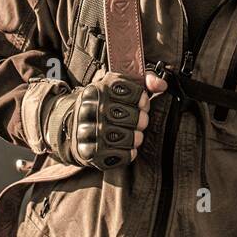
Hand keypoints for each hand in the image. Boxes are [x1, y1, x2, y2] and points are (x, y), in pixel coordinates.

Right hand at [50, 69, 166, 168]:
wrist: (74, 125)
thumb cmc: (104, 104)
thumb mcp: (119, 86)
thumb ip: (143, 81)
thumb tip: (161, 85)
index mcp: (99, 89)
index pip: (132, 92)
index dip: (143, 100)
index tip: (142, 104)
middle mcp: (90, 108)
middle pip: (130, 116)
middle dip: (141, 120)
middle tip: (139, 122)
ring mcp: (86, 131)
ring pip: (125, 137)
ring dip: (135, 138)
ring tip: (133, 135)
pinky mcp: (88, 151)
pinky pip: (118, 155)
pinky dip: (127, 153)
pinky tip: (125, 147)